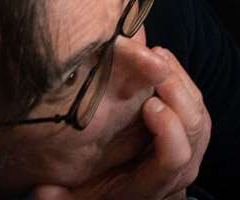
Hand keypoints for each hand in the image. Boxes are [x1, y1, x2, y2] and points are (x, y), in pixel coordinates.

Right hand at [32, 46, 209, 199]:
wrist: (136, 193)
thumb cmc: (104, 195)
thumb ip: (63, 198)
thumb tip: (43, 188)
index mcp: (157, 183)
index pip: (175, 157)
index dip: (169, 130)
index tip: (150, 106)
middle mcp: (183, 163)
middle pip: (195, 123)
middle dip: (177, 90)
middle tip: (154, 63)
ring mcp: (193, 142)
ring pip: (197, 105)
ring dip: (178, 76)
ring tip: (156, 54)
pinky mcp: (193, 123)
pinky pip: (194, 95)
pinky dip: (180, 73)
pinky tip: (160, 56)